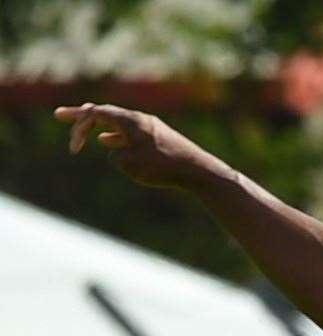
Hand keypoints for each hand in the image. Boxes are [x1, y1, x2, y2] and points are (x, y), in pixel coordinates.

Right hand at [54, 102, 224, 189]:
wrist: (198, 171)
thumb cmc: (164, 167)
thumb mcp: (131, 164)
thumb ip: (116, 156)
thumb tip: (117, 152)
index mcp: (131, 120)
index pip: (96, 113)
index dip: (79, 127)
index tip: (74, 150)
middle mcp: (140, 119)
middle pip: (104, 113)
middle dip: (81, 117)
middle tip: (60, 115)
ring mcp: (149, 128)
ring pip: (117, 123)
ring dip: (98, 126)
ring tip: (84, 131)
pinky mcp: (158, 140)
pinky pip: (129, 134)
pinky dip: (114, 136)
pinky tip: (108, 142)